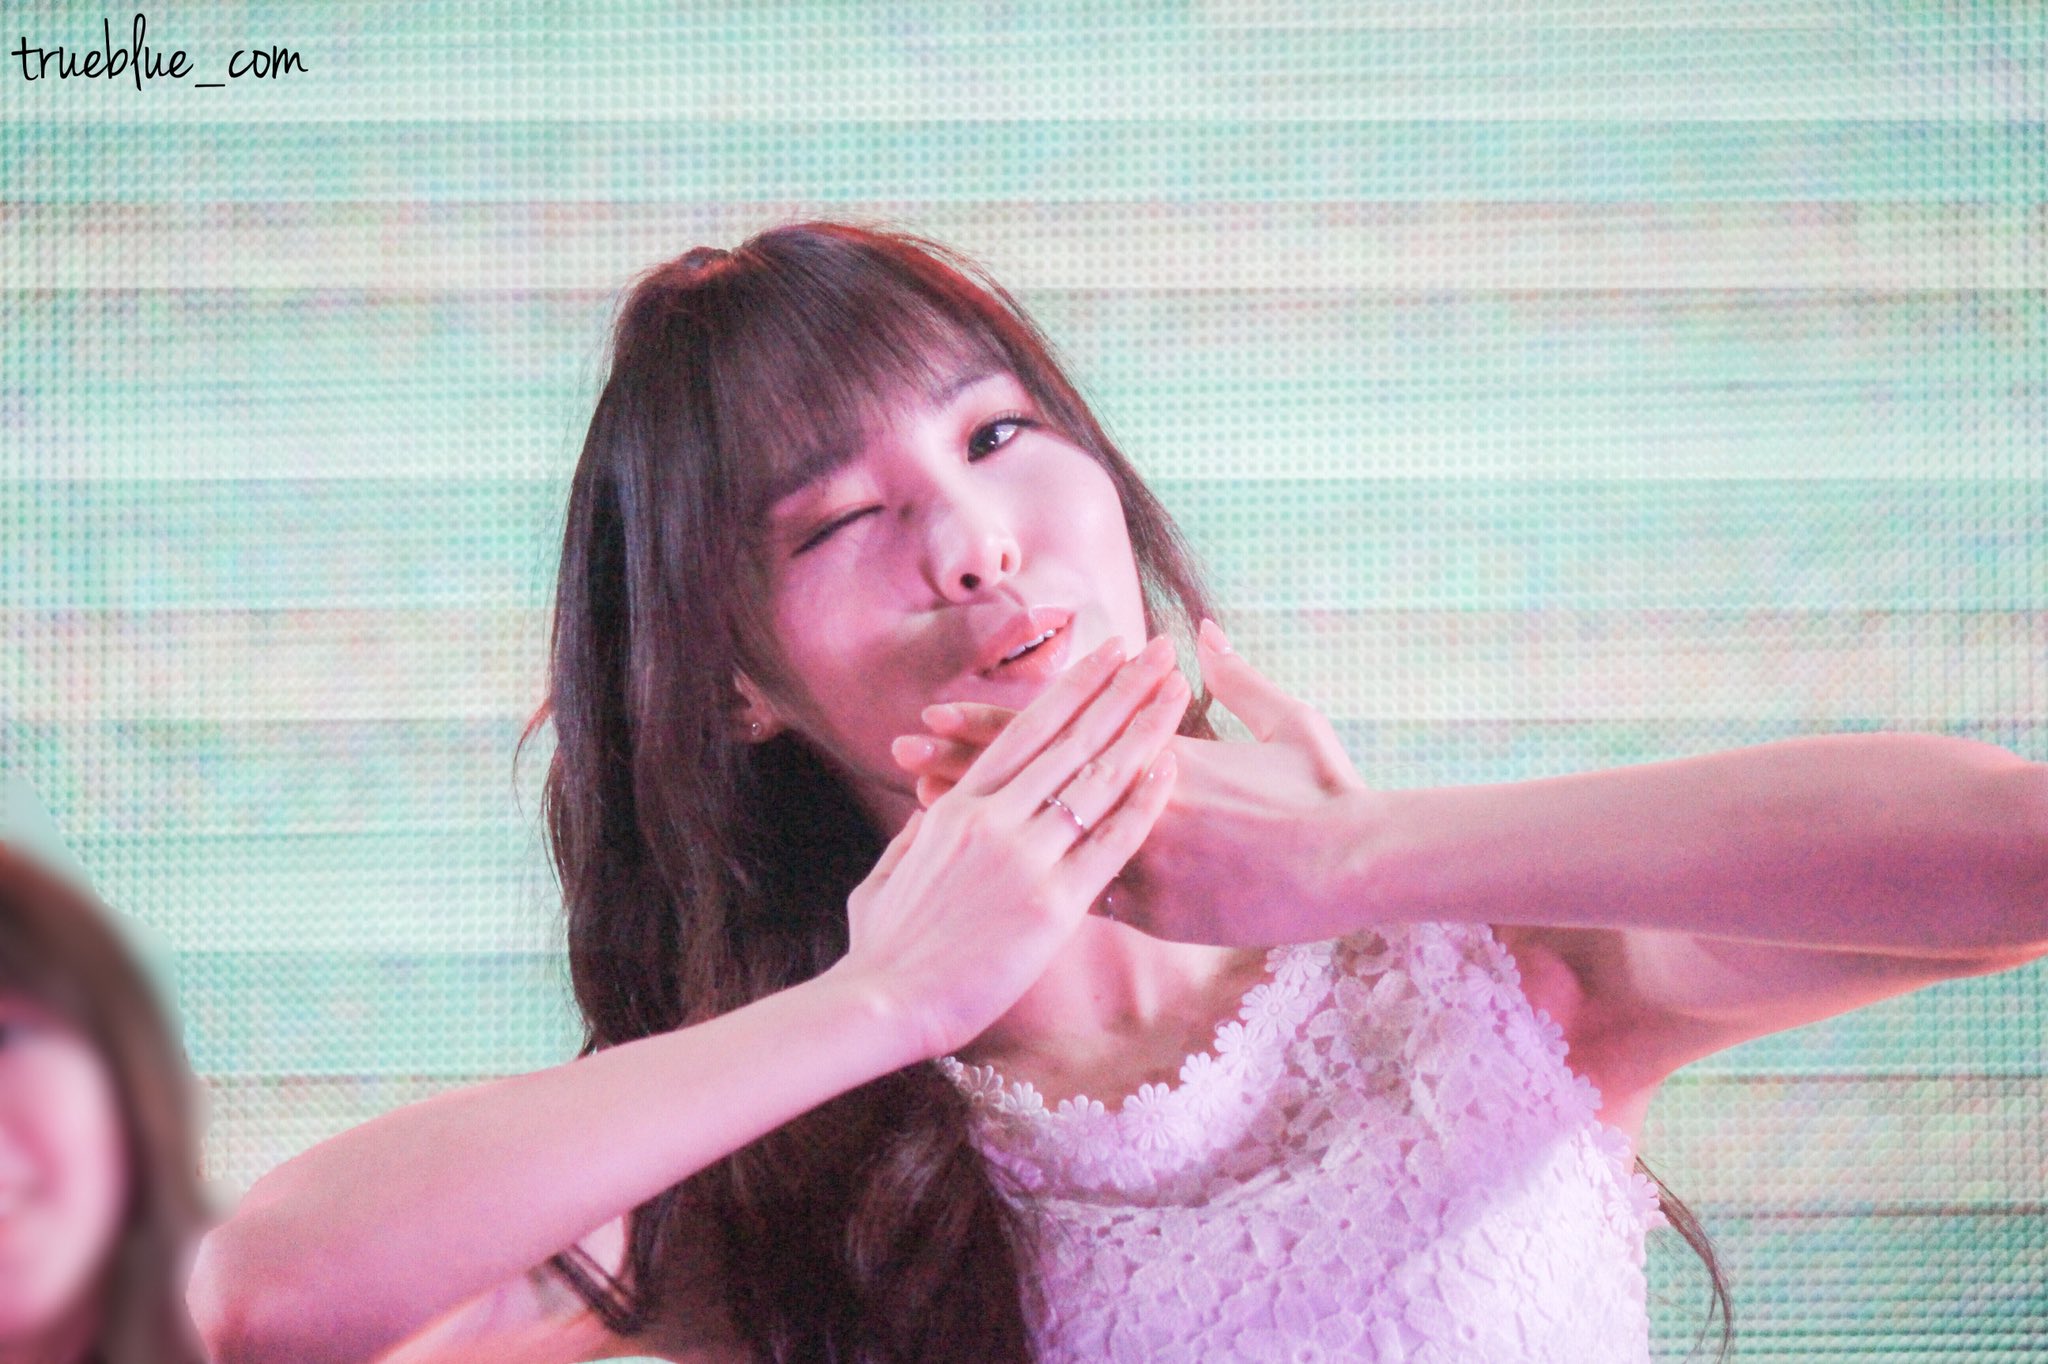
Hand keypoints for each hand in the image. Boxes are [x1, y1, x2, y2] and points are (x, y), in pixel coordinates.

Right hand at [840, 635, 1187, 1060]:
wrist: (881, 1003)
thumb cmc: (880, 950)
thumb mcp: (886, 877)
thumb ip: (915, 836)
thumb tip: (926, 810)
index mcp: (957, 809)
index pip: (1024, 730)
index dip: (1072, 688)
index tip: (1104, 655)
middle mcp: (994, 819)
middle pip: (1071, 737)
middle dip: (1120, 687)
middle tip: (1157, 648)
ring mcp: (1024, 858)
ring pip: (1096, 777)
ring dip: (1143, 727)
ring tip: (1177, 689)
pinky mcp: (1052, 904)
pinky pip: (1109, 842)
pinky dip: (1142, 801)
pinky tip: (1171, 767)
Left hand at [890, 620, 1383, 946]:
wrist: (1355, 865)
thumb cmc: (1328, 792)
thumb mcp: (1286, 720)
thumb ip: (1237, 677)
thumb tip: (1201, 632)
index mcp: (1157, 750)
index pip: (1060, 731)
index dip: (992, 722)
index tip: (939, 711)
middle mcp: (1136, 798)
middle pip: (1034, 780)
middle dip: (961, 765)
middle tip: (900, 750)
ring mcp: (1142, 857)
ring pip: (1043, 843)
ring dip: (984, 832)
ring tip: (922, 821)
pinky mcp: (1158, 909)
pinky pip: (1089, 900)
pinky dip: (1043, 894)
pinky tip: (992, 893)